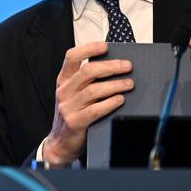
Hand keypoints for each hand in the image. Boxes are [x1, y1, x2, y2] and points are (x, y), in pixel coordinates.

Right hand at [44, 42, 133, 165]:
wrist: (60, 143)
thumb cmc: (73, 114)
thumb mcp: (74, 94)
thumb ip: (87, 81)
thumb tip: (114, 67)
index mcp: (63, 80)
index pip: (72, 57)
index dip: (89, 49)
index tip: (106, 46)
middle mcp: (63, 91)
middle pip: (87, 71)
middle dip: (111, 66)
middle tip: (128, 66)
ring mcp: (67, 107)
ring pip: (93, 90)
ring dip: (115, 85)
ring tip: (129, 83)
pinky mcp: (75, 122)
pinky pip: (95, 110)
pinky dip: (110, 103)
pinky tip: (121, 99)